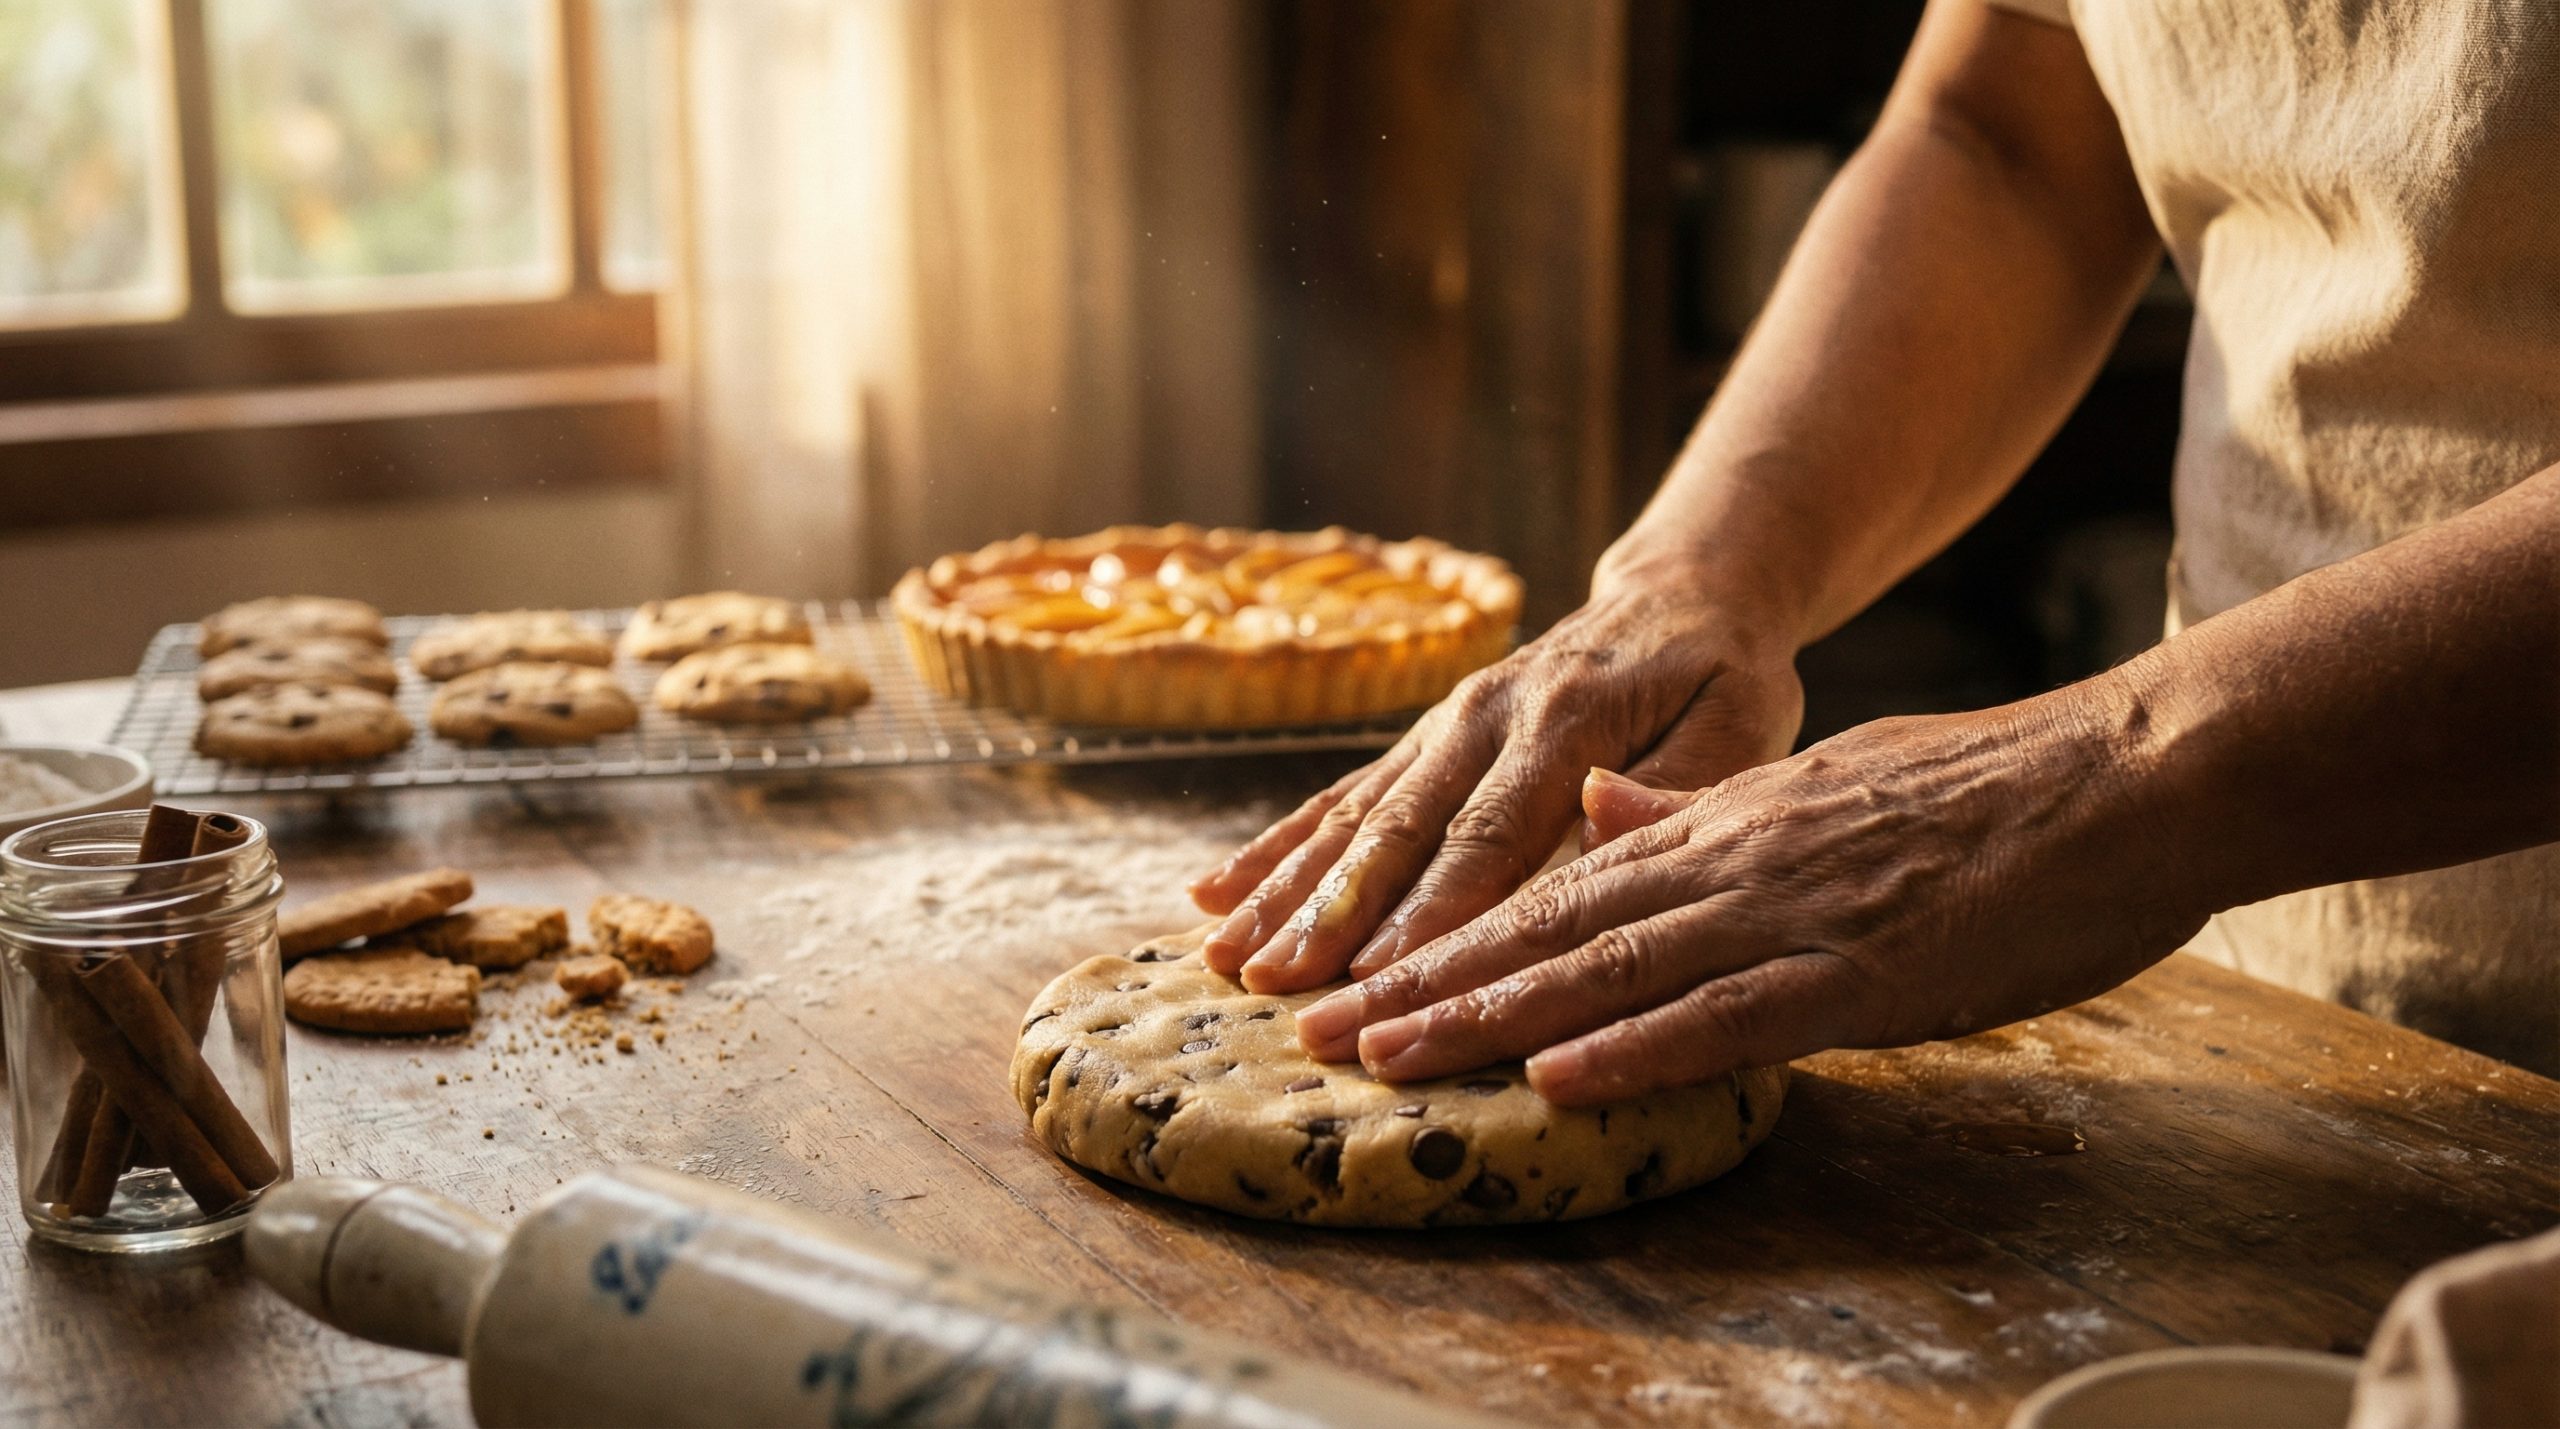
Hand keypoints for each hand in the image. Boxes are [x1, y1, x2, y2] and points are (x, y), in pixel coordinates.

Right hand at [1188, 563, 1804, 995]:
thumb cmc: (1722, 677)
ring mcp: (1442, 725)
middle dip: (1332, 913)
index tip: (1383, 976)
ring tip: (1224, 955)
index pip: (1491, 833)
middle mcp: (1486, 716)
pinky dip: (1276, 846)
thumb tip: (1601, 816)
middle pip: (1399, 830)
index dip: (1433, 908)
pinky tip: (1213, 893)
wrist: (1679, 597)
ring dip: (1286, 889)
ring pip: (1352, 816)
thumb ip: (1678, 779)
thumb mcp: (1740, 720)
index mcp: (1566, 720)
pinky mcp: (1420, 739)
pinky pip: (1338, 797)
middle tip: (1277, 983)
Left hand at [1290, 695, 2204, 1104]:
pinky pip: (1732, 1015)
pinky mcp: (1864, 968)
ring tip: (1389, 1057)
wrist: (2127, 772)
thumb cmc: (1991, 792)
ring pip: (1612, 968)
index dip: (1451, 932)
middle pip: (1549, 927)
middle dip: (1428, 982)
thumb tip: (1600, 813)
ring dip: (1492, 1016)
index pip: (1556, 885)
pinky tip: (1562, 1078)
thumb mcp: (1822, 782)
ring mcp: (1792, 912)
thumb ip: (1703, 808)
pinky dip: (1642, 1048)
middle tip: (1318, 1029)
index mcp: (1724, 823)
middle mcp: (1732, 861)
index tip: (1362, 973)